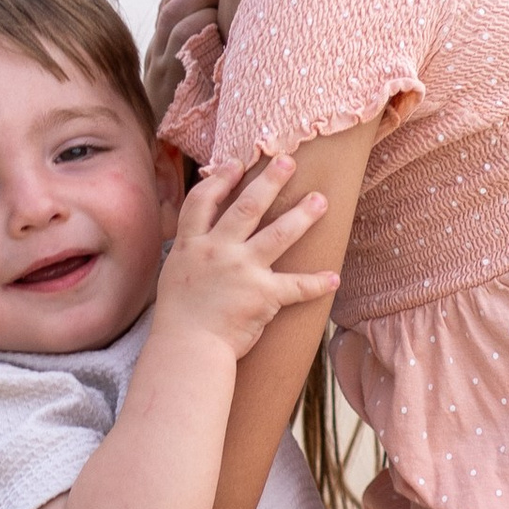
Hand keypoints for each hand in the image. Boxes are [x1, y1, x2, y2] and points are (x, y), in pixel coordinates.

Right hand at [144, 0, 221, 121]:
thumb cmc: (201, 120)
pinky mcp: (168, 84)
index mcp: (164, 49)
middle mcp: (158, 56)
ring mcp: (161, 70)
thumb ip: (206, 47)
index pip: (171, 1)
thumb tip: (231, 13)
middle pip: (172, 4)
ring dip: (202, 6)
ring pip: (177, 19)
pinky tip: (218, 30)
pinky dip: (198, 28)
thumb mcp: (202, 77)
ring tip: (221, 8)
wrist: (175, 162)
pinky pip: (181, 43)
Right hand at [153, 152, 336, 360]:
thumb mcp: (174, 272)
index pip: (204, 200)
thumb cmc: (178, 316)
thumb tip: (201, 233)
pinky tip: (334, 277)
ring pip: (278, 234)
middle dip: (270, 181)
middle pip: (247, 207)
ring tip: (320, 200)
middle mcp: (218, 250)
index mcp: (192, 244)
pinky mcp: (263, 295)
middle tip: (289, 161)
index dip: (221, 179)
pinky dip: (317, 283)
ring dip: (302, 215)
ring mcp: (242, 270)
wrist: (187, 348)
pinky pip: (297, 286)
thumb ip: (190, 250)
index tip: (238, 164)